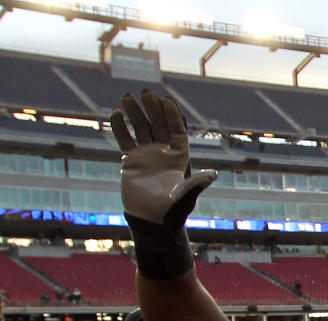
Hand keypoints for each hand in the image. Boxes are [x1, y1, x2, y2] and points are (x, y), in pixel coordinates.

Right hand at [110, 90, 215, 226]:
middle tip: (145, 92)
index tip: (166, 101)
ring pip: (141, 129)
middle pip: (158, 125)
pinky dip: (120, 128)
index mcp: (179, 157)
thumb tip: (213, 174)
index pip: (176, 131)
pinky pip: (125, 140)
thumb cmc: (172, 211)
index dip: (172, 116)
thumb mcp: (185, 196)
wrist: (151, 220)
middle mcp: (164, 152)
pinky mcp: (131, 160)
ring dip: (135, 113)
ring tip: (127, 96)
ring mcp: (147, 154)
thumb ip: (196, 184)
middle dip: (152, 108)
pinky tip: (115, 114)